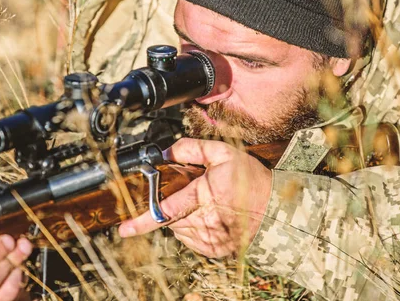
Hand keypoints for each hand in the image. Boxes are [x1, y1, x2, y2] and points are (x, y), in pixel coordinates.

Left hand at [118, 138, 271, 257]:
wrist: (275, 208)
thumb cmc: (249, 179)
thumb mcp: (223, 153)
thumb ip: (191, 149)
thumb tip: (165, 153)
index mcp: (205, 196)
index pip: (166, 210)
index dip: (142, 221)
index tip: (124, 229)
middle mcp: (206, 221)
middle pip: (170, 218)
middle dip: (172, 204)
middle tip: (192, 192)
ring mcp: (210, 238)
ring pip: (178, 228)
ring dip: (182, 215)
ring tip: (205, 203)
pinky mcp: (214, 249)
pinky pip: (189, 238)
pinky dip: (191, 226)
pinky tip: (208, 214)